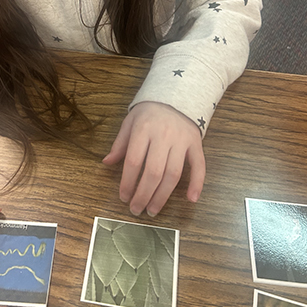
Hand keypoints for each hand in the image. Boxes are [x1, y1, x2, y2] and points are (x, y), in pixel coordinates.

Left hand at [103, 102, 204, 216]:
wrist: (176, 96)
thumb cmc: (149, 113)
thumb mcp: (130, 122)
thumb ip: (120, 144)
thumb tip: (106, 163)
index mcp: (143, 129)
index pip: (134, 161)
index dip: (128, 182)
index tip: (123, 197)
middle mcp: (163, 136)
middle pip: (153, 171)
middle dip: (144, 194)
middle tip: (136, 209)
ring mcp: (181, 141)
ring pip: (173, 173)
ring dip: (163, 196)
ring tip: (152, 210)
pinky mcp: (196, 144)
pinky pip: (199, 166)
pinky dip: (197, 183)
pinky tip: (191, 199)